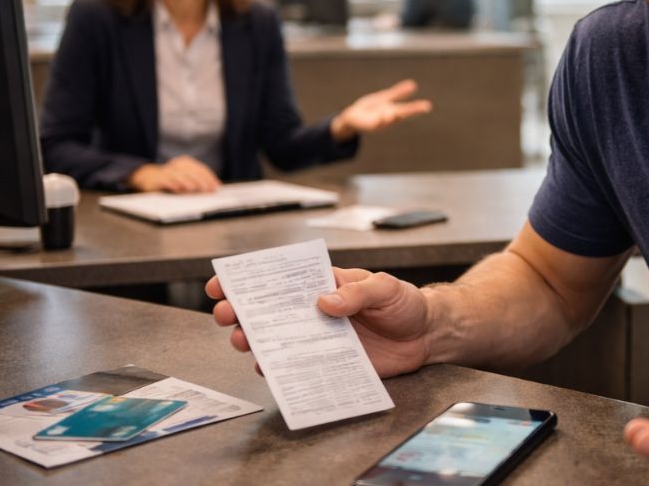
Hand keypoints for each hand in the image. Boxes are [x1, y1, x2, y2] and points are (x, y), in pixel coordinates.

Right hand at [127, 155, 220, 192]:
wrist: (149, 178)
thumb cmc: (172, 180)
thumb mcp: (185, 179)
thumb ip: (197, 181)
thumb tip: (213, 188)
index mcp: (186, 162)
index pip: (200, 168)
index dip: (209, 177)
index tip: (216, 186)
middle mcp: (177, 164)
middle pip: (191, 171)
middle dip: (201, 180)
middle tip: (208, 189)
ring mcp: (167, 170)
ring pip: (179, 174)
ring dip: (187, 181)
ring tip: (194, 188)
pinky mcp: (157, 178)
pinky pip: (165, 180)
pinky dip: (172, 183)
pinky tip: (177, 189)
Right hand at [205, 267, 431, 378]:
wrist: (427, 336)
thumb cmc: (405, 303)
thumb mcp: (384, 288)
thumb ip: (355, 292)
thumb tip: (322, 302)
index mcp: (322, 285)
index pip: (279, 279)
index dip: (247, 281)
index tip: (221, 285)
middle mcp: (314, 312)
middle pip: (268, 311)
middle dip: (240, 312)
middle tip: (225, 316)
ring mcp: (319, 338)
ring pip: (276, 340)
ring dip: (254, 341)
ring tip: (242, 342)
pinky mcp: (329, 363)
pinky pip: (298, 368)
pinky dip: (281, 370)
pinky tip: (268, 370)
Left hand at [330, 79, 431, 141]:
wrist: (352, 118)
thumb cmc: (370, 109)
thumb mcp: (385, 98)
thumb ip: (398, 93)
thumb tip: (413, 84)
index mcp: (394, 111)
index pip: (408, 109)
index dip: (418, 107)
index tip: (428, 106)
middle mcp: (389, 118)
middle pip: (403, 114)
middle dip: (413, 111)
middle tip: (426, 107)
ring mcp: (380, 123)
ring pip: (391, 120)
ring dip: (396, 116)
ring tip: (401, 111)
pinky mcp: (370, 125)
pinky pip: (377, 123)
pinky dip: (381, 120)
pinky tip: (384, 115)